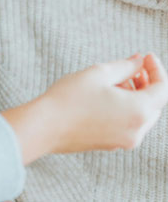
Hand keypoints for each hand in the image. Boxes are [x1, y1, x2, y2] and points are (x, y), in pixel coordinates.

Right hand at [1, 53, 167, 163]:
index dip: (156, 69)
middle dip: (147, 83)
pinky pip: (128, 124)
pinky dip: (125, 109)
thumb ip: (125, 66)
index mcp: (138, 111)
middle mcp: (137, 130)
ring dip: (135, 96)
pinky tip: (107, 97)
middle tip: (133, 66)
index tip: (146, 56)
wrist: (44, 127)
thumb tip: (139, 61)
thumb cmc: (69, 99)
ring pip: (141, 115)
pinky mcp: (111, 144)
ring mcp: (124, 140)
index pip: (163, 88)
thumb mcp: (98, 74)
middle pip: (154, 104)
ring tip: (116, 80)